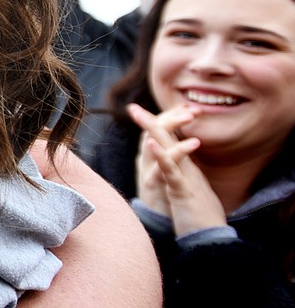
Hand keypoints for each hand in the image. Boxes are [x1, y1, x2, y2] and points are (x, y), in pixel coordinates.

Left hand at [127, 103, 227, 235]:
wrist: (213, 240)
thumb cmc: (200, 219)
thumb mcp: (188, 194)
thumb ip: (181, 180)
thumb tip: (174, 172)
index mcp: (187, 170)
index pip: (171, 143)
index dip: (157, 128)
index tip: (140, 114)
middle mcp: (188, 170)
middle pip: (169, 139)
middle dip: (151, 121)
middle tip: (132, 107)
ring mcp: (186, 179)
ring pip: (170, 149)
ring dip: (154, 130)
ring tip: (139, 115)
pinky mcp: (184, 192)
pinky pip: (172, 171)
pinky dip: (162, 156)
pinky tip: (152, 143)